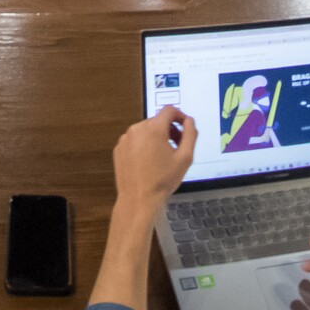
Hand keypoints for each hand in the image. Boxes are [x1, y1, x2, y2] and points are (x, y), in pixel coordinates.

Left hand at [112, 106, 199, 220]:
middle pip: (157, 121)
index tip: (184, 127)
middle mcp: (137, 129)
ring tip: (162, 157)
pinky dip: (143, 146)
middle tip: (177, 147)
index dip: (180, 116)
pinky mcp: (119, 149)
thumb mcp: (185, 158)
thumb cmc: (163, 180)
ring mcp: (125, 139)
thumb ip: (190, 134)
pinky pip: (134, 141)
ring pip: (145, 131)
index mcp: (153, 129)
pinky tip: (148, 162)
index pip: (169, 110)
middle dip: (169, 130)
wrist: (139, 200)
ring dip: (156, 138)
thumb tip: (189, 121)